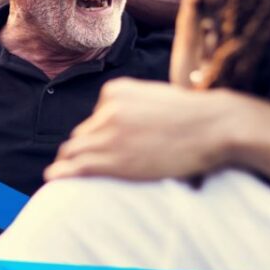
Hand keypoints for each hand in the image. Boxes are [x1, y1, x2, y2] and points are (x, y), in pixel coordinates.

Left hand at [46, 78, 251, 181]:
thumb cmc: (197, 116)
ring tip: (61, 174)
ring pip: (74, 150)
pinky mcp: (111, 158)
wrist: (216, 125)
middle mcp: (106, 110)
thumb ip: (137, 107)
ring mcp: (107, 134)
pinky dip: (62, 173)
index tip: (105, 147)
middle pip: (83, 134)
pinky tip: (53, 178)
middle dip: (83, 149)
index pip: (95, 116)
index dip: (99, 134)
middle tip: (78, 164)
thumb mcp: (158, 98)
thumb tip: (132, 126)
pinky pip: (77, 166)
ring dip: (69, 162)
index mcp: (116, 91)